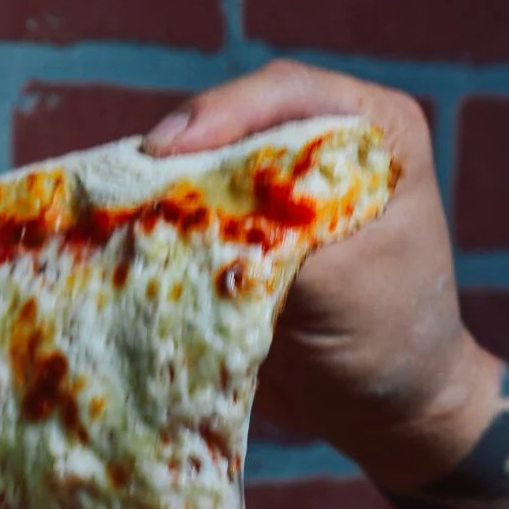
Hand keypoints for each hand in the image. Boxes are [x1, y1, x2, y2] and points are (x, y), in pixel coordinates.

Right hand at [145, 61, 500, 490]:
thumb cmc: (390, 342)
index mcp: (374, 132)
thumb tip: (196, 224)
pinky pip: (196, 226)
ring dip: (164, 196)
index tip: (170, 147)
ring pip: (207, 175)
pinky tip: (130, 246)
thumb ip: (278, 246)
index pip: (289, 95)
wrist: (389, 413)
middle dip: (181, 153)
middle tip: (127, 179)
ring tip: (118, 213)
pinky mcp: (246, 243)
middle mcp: (324, 149)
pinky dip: (166, 237)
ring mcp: (279, 198)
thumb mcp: (344, 286)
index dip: (225, 113)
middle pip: (235, 127)